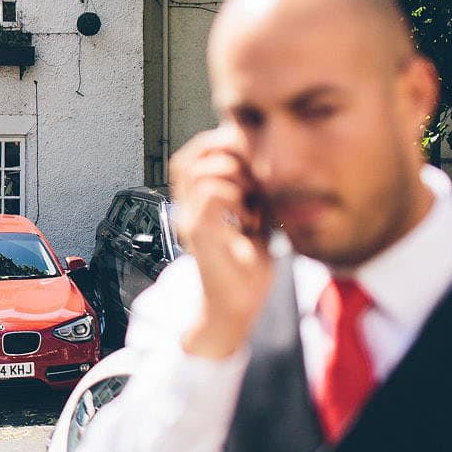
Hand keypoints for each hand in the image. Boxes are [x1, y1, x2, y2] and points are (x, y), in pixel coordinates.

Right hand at [170, 128, 275, 359]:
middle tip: (253, 180)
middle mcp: (186, 209)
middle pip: (188, 159)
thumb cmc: (246, 266)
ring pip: (200, 173)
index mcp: (195, 203)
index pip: (190, 156)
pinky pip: (210, 195)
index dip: (215, 146)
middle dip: (225, 158)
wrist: (236, 306)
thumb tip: (265, 162)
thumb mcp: (252, 217)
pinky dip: (236, 198)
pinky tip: (250, 218)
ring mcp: (190, 220)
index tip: (248, 158)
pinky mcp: (200, 234)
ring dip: (233, 179)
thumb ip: (252, 191)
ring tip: (251, 201)